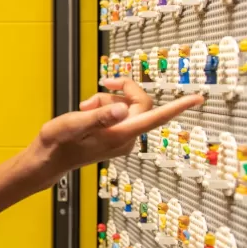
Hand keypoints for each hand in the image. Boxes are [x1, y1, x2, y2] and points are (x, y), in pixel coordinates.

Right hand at [26, 78, 202, 187]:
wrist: (48, 159)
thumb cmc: (58, 143)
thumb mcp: (74, 124)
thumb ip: (99, 116)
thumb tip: (122, 109)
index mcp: (120, 134)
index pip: (155, 117)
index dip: (178, 107)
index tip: (198, 98)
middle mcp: (126, 138)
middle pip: (139, 104)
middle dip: (120, 92)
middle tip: (99, 87)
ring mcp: (121, 138)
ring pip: (126, 107)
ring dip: (106, 101)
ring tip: (85, 108)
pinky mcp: (115, 137)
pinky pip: (119, 114)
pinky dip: (104, 108)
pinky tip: (87, 113)